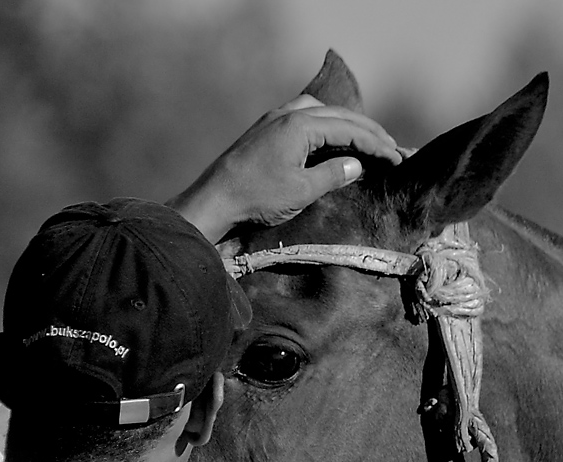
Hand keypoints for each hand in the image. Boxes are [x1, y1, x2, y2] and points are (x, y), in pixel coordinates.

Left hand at [168, 94, 400, 241]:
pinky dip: (323, 126)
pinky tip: (327, 139)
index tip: (396, 158)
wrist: (213, 201)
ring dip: (345, 124)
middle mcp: (288, 114)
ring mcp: (273, 120)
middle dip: (367, 131)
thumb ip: (333, 175)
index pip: (349, 128)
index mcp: (300, 125)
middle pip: (338, 115)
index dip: (376, 144)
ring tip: (363, 141)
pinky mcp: (263, 131)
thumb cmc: (256, 199)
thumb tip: (356, 165)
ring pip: (319, 111)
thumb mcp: (301, 191)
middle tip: (390, 146)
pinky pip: (301, 118)